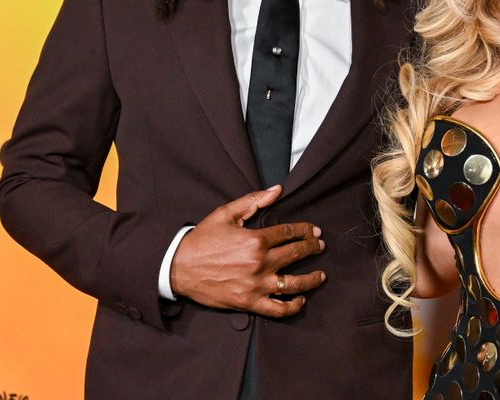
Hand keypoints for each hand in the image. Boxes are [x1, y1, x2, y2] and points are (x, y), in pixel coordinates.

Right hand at [169, 185, 325, 316]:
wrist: (179, 267)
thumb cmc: (202, 240)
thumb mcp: (225, 214)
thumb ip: (253, 201)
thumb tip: (277, 190)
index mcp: (255, 239)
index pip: (289, 233)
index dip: (306, 231)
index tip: (315, 231)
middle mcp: (260, 262)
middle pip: (296, 254)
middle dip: (313, 248)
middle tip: (320, 246)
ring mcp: (256, 285)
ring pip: (294, 284)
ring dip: (312, 279)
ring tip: (321, 276)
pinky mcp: (249, 302)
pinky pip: (277, 309)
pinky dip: (293, 306)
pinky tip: (301, 300)